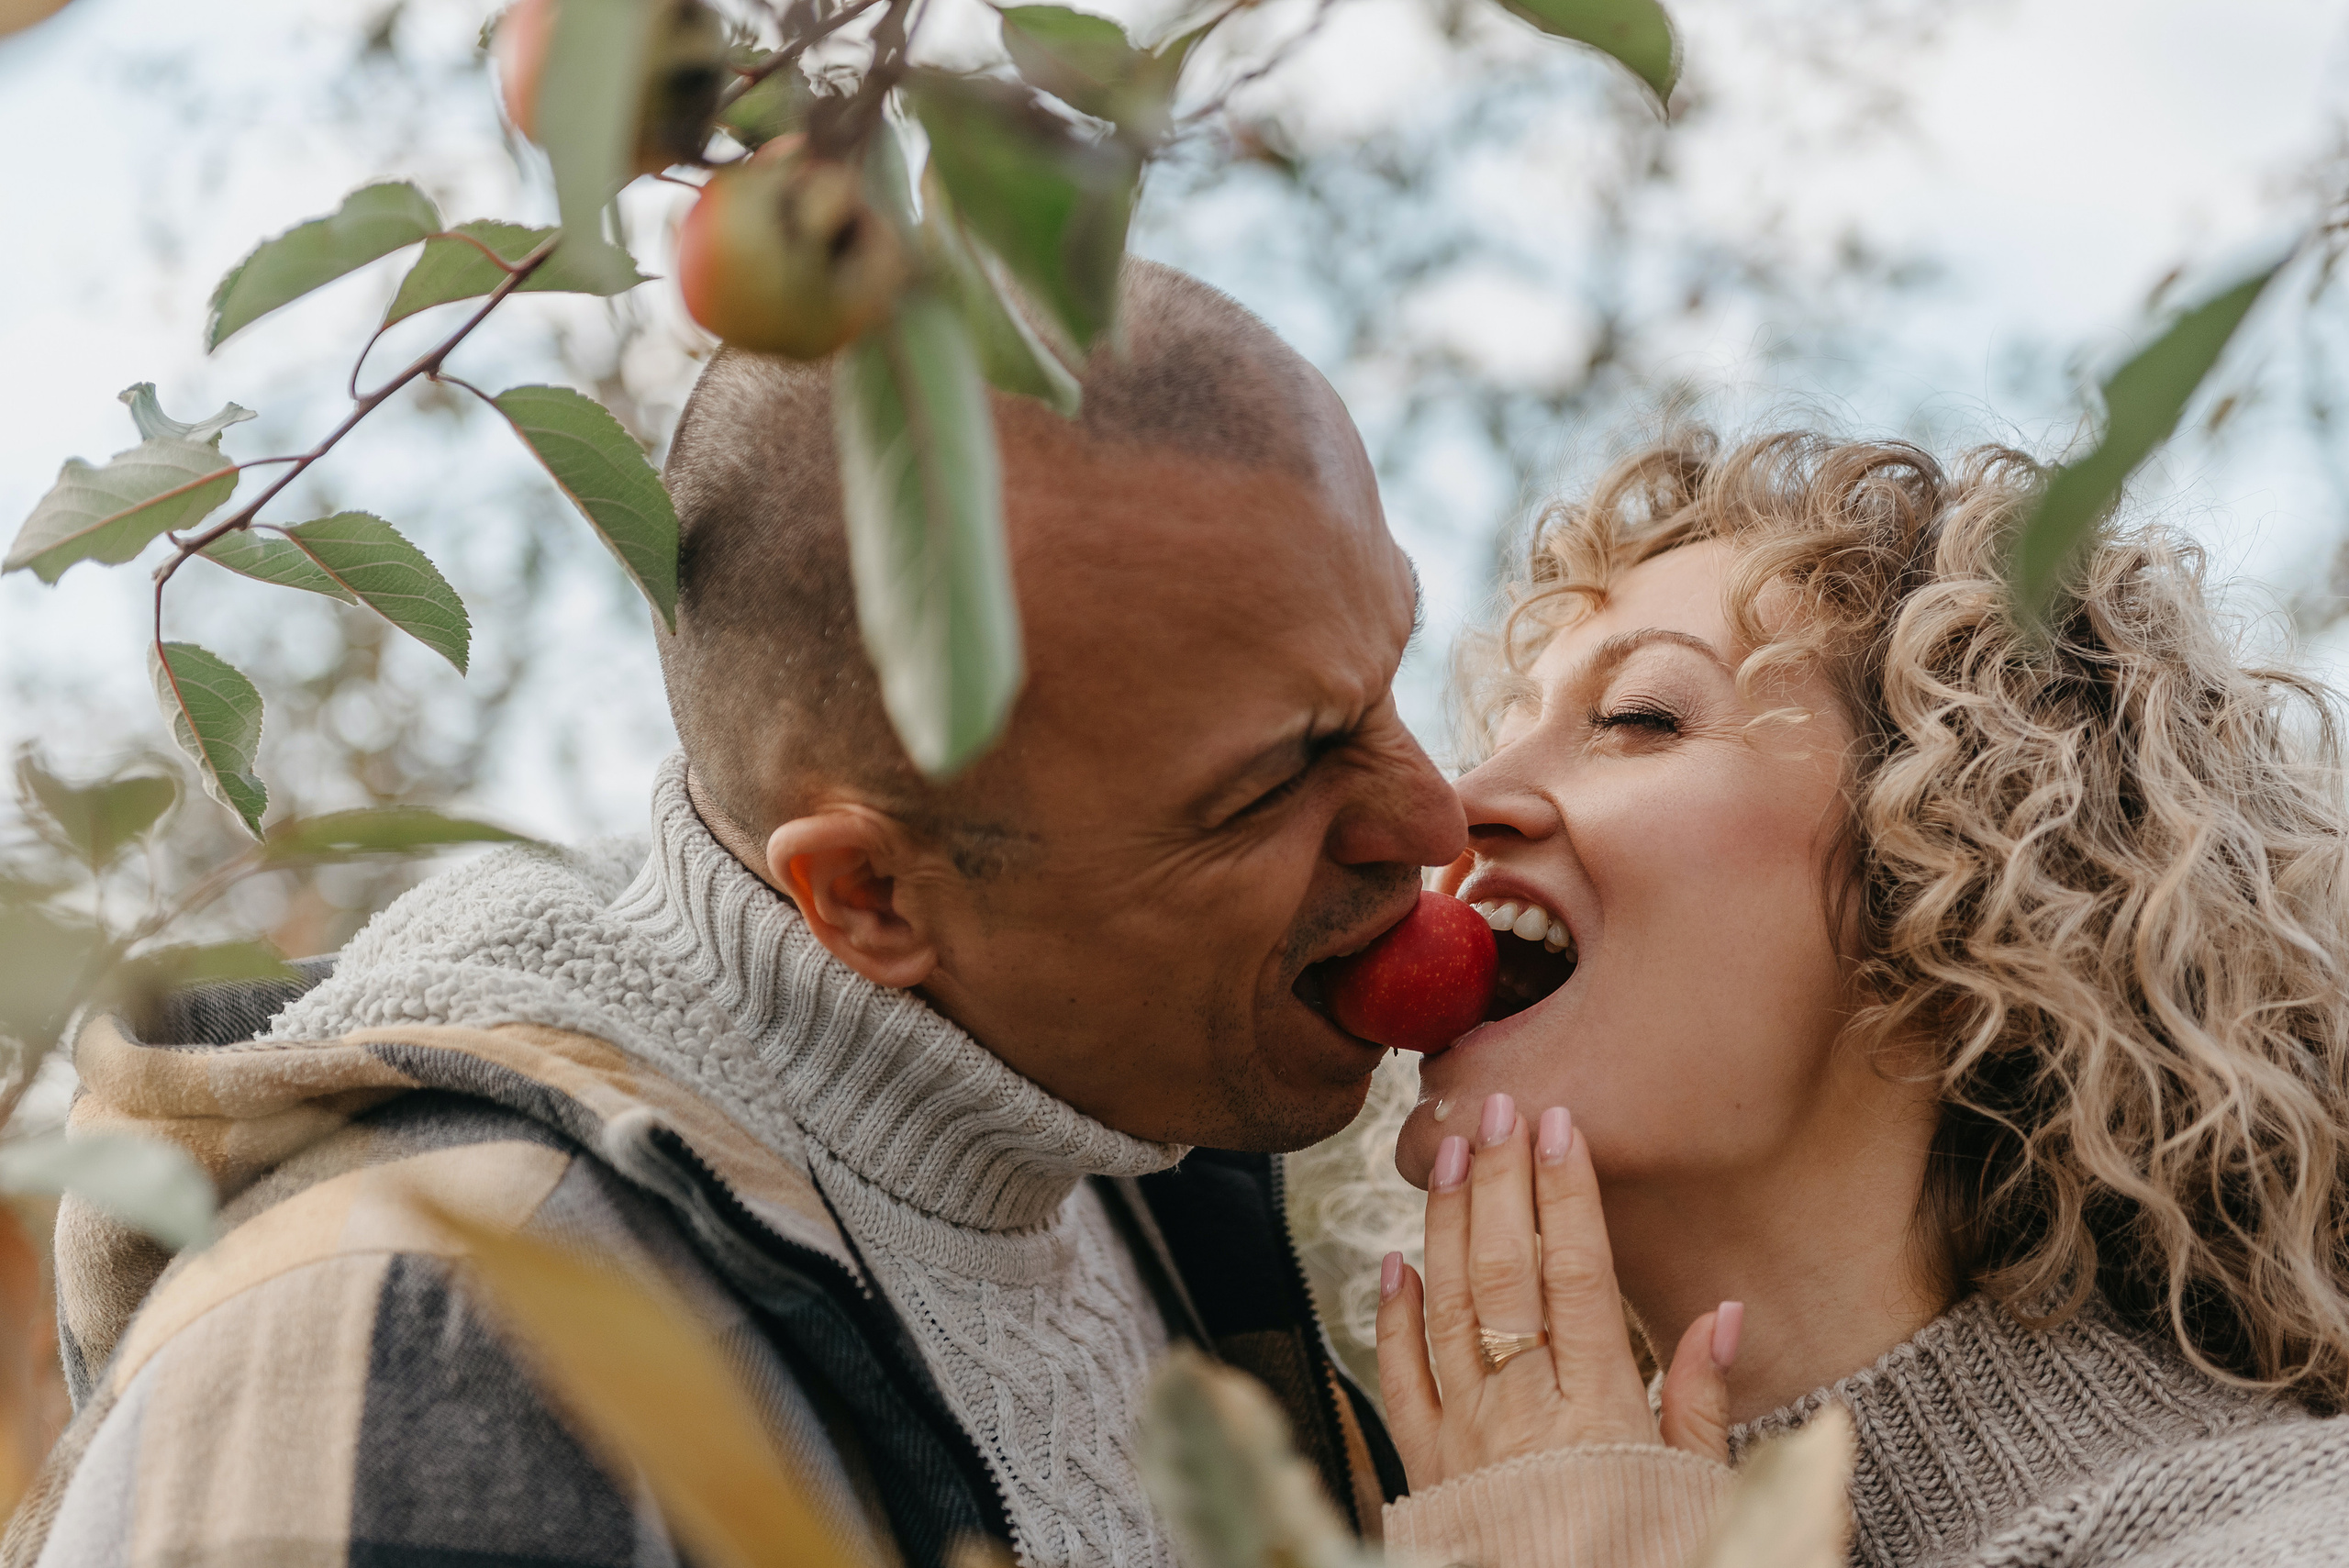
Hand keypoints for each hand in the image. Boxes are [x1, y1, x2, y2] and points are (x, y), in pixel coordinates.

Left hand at [1375, 1093, 1741, 1488]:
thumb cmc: (1644, 1562)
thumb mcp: (1697, 1492)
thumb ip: (1701, 1400)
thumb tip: (1724, 1312)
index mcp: (1596, 1413)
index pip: (1575, 1277)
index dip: (1566, 1195)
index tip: (1558, 1126)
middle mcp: (1521, 1415)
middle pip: (1503, 1275)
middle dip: (1497, 1182)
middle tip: (1493, 1108)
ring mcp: (1464, 1439)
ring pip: (1446, 1309)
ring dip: (1443, 1225)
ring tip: (1446, 1153)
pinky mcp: (1424, 1470)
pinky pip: (1398, 1381)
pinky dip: (1391, 1317)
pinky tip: (1393, 1262)